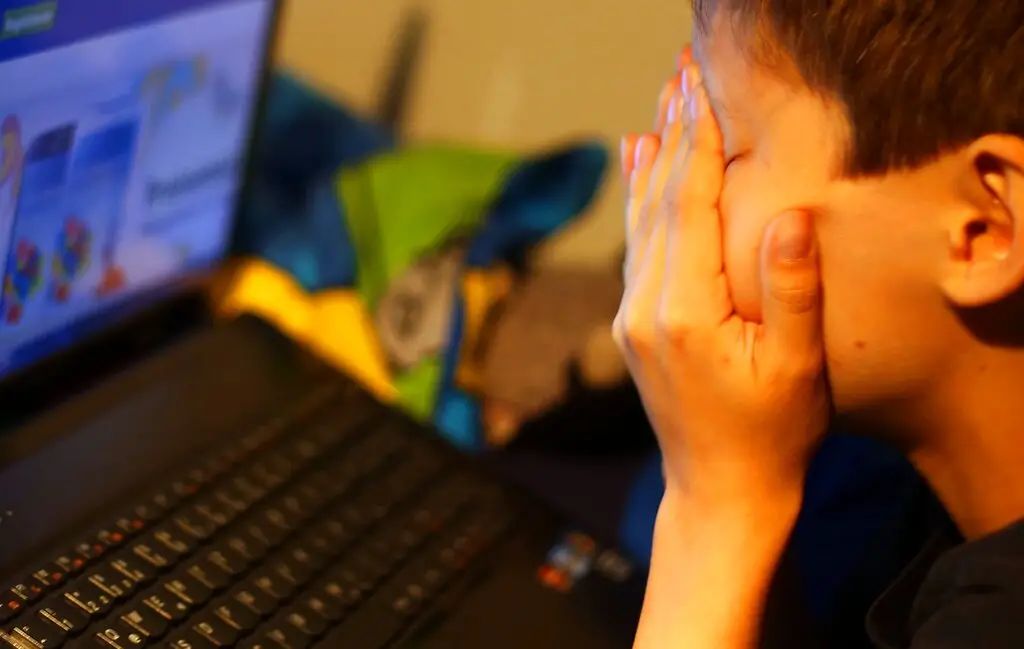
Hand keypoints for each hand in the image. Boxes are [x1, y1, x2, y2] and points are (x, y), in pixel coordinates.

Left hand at [614, 54, 829, 508]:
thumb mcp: (796, 366)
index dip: (698, 145)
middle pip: (656, 205)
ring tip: (659, 111)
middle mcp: (644, 309)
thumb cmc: (771, 435)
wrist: (721, 493)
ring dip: (651, 165)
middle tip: (680, 78)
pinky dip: (638, 206)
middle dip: (671, 137)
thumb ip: (791, 289)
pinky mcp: (632, 328)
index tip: (703, 91)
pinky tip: (639, 175)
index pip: (689, 208)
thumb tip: (786, 215)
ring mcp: (631, 319)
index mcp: (685, 313)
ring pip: (638, 224)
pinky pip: (633, 251)